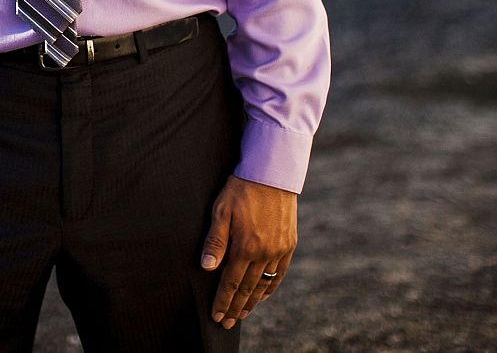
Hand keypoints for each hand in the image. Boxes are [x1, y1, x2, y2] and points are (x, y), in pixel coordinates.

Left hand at [199, 174, 297, 329]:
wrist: (273, 174)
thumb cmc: (241, 190)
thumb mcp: (221, 211)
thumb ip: (215, 240)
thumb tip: (207, 266)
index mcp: (245, 247)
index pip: (231, 283)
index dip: (223, 301)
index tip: (217, 316)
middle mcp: (264, 253)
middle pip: (247, 289)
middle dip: (236, 307)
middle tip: (227, 323)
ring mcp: (279, 250)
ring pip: (264, 284)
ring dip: (252, 301)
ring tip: (243, 314)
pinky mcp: (289, 244)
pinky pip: (280, 273)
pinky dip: (271, 286)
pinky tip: (263, 295)